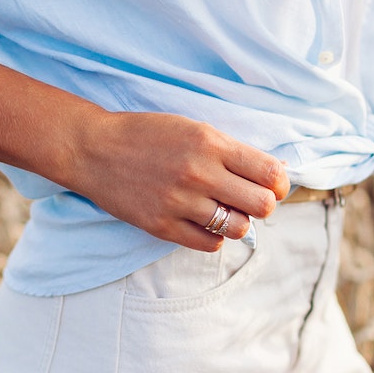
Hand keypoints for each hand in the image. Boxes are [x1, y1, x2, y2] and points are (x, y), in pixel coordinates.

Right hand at [69, 111, 290, 250]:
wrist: (93, 149)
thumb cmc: (147, 135)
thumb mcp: (194, 129)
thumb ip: (231, 151)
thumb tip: (272, 175)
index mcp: (211, 144)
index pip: (270, 173)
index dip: (280, 184)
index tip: (273, 186)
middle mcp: (199, 174)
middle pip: (262, 206)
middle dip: (263, 205)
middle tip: (249, 201)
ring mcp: (180, 202)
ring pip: (239, 229)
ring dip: (238, 222)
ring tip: (223, 211)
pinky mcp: (162, 226)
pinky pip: (210, 244)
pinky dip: (214, 236)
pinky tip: (203, 221)